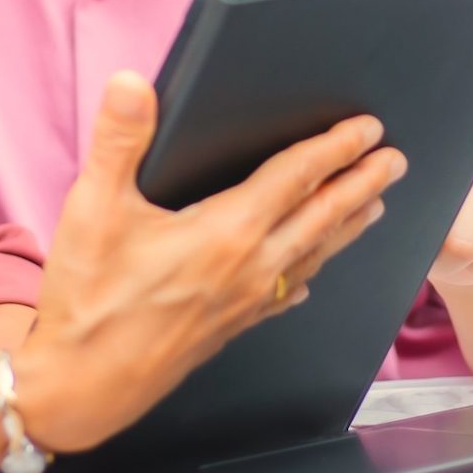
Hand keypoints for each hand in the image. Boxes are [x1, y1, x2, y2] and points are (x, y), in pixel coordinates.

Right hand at [14, 72, 403, 453]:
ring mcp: (244, 303)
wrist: (79, 388)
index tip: (367, 128)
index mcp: (226, 232)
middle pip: (321, 217)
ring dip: (346, 227)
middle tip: (394, 161)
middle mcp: (248, 268)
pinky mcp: (229, 328)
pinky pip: (285, 293)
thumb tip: (134, 84)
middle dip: (361, 184)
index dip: (334, 148)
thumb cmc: (86, 302)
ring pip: (312, 255)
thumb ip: (118, 140)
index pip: (296, 178)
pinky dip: (307, 273)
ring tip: (372, 207)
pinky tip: (308, 276)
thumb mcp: (92, 209)